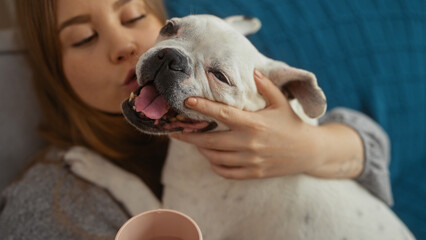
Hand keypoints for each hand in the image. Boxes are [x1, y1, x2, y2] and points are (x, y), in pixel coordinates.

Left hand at [171, 69, 324, 179]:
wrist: (309, 152)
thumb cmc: (292, 124)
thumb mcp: (281, 102)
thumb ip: (266, 86)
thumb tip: (252, 70)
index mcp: (254, 124)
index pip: (222, 114)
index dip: (202, 107)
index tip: (186, 102)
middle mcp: (249, 143)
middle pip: (210, 142)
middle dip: (188, 137)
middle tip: (174, 131)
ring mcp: (250, 161)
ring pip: (215, 158)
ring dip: (201, 150)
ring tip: (195, 141)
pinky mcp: (253, 173)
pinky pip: (226, 172)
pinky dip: (214, 165)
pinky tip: (211, 157)